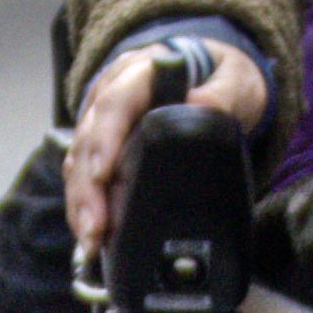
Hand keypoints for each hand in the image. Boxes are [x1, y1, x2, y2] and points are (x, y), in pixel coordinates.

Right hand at [64, 34, 272, 258]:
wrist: (208, 73)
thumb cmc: (219, 74)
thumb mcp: (234, 78)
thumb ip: (221, 93)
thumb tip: (200, 106)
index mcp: (139, 73)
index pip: (114, 103)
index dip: (105, 139)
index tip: (103, 174)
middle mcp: (111, 94)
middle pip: (88, 140)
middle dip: (88, 187)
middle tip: (95, 226)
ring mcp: (102, 120)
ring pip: (79, 161)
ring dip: (81, 202)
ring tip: (90, 240)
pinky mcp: (101, 144)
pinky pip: (83, 174)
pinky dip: (83, 204)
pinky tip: (89, 234)